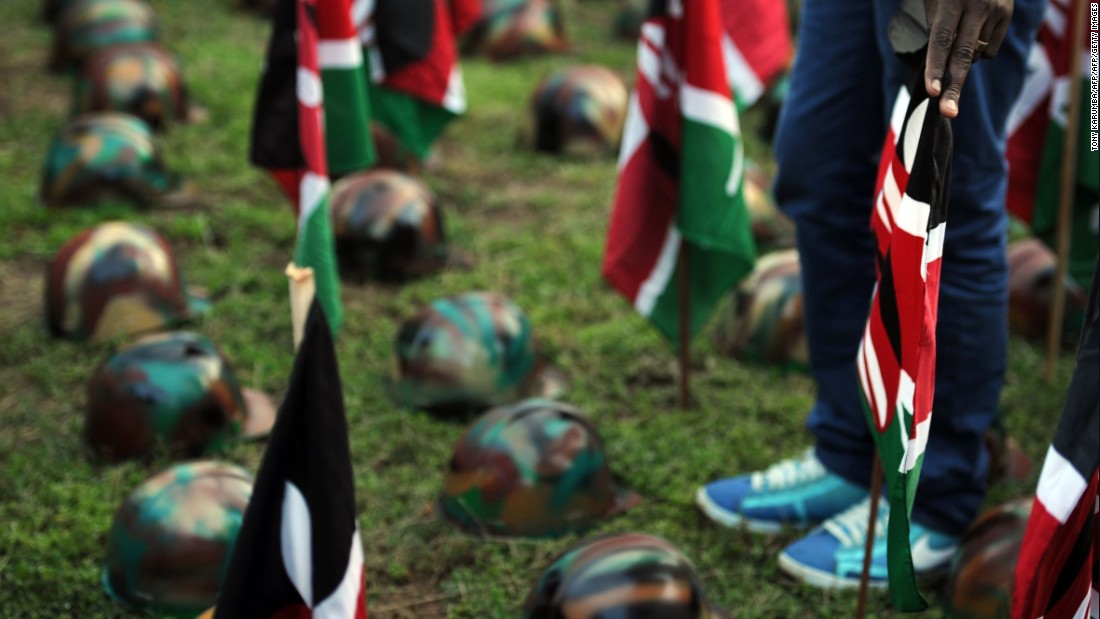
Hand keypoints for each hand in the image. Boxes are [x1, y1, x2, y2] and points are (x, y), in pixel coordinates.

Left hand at [924, 0, 1012, 117]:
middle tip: (948, 112)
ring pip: (976, 54)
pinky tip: (974, 32)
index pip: (941, 40)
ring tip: (958, 37)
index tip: (932, 91)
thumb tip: (941, 68)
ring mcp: (996, 9)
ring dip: (962, 60)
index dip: (936, 67)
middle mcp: (977, 5)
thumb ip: (937, 29)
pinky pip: (989, 50)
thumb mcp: (934, 1)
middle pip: (963, 55)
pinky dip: (978, 51)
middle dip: (954, 87)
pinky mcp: (1008, 14)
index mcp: (951, 1)